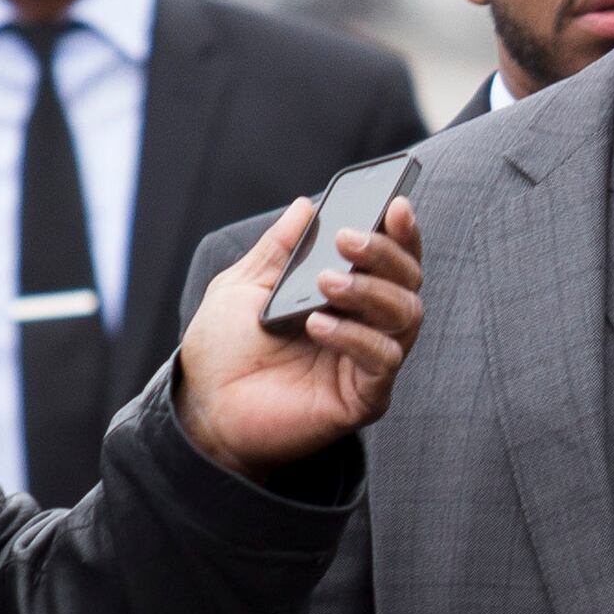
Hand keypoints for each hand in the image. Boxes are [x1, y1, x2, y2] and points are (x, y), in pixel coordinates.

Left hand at [176, 193, 425, 478]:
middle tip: (347, 240)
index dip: (402, 233)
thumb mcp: (244, 285)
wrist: (205, 407)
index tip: (395, 206)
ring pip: (406, 317)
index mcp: (346, 296)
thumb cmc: (225, 350)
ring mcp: (368, 363)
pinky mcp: (364, 398)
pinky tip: (317, 324)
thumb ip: (279, 249)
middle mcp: (367, 326)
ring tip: (326, 282)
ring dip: (370, 291)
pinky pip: (383, 360)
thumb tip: (306, 206)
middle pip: (408, 283)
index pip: (392, 260)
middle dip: (384, 255)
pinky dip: (356, 336)